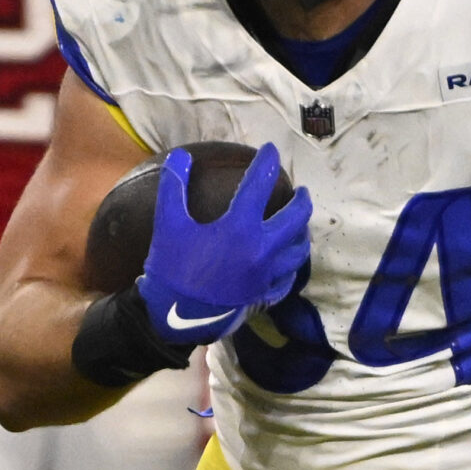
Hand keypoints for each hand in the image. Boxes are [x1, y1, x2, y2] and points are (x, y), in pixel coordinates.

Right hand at [135, 144, 311, 347]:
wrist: (176, 318)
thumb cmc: (172, 269)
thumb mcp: (168, 224)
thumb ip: (174, 187)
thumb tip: (179, 156)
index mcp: (239, 227)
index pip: (259, 184)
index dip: (267, 163)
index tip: (272, 151)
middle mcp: (261, 249)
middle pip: (295, 218)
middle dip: (301, 202)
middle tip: (302, 192)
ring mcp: (266, 275)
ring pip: (298, 250)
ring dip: (302, 233)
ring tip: (300, 225)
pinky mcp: (264, 295)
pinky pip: (288, 279)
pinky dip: (291, 266)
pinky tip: (288, 262)